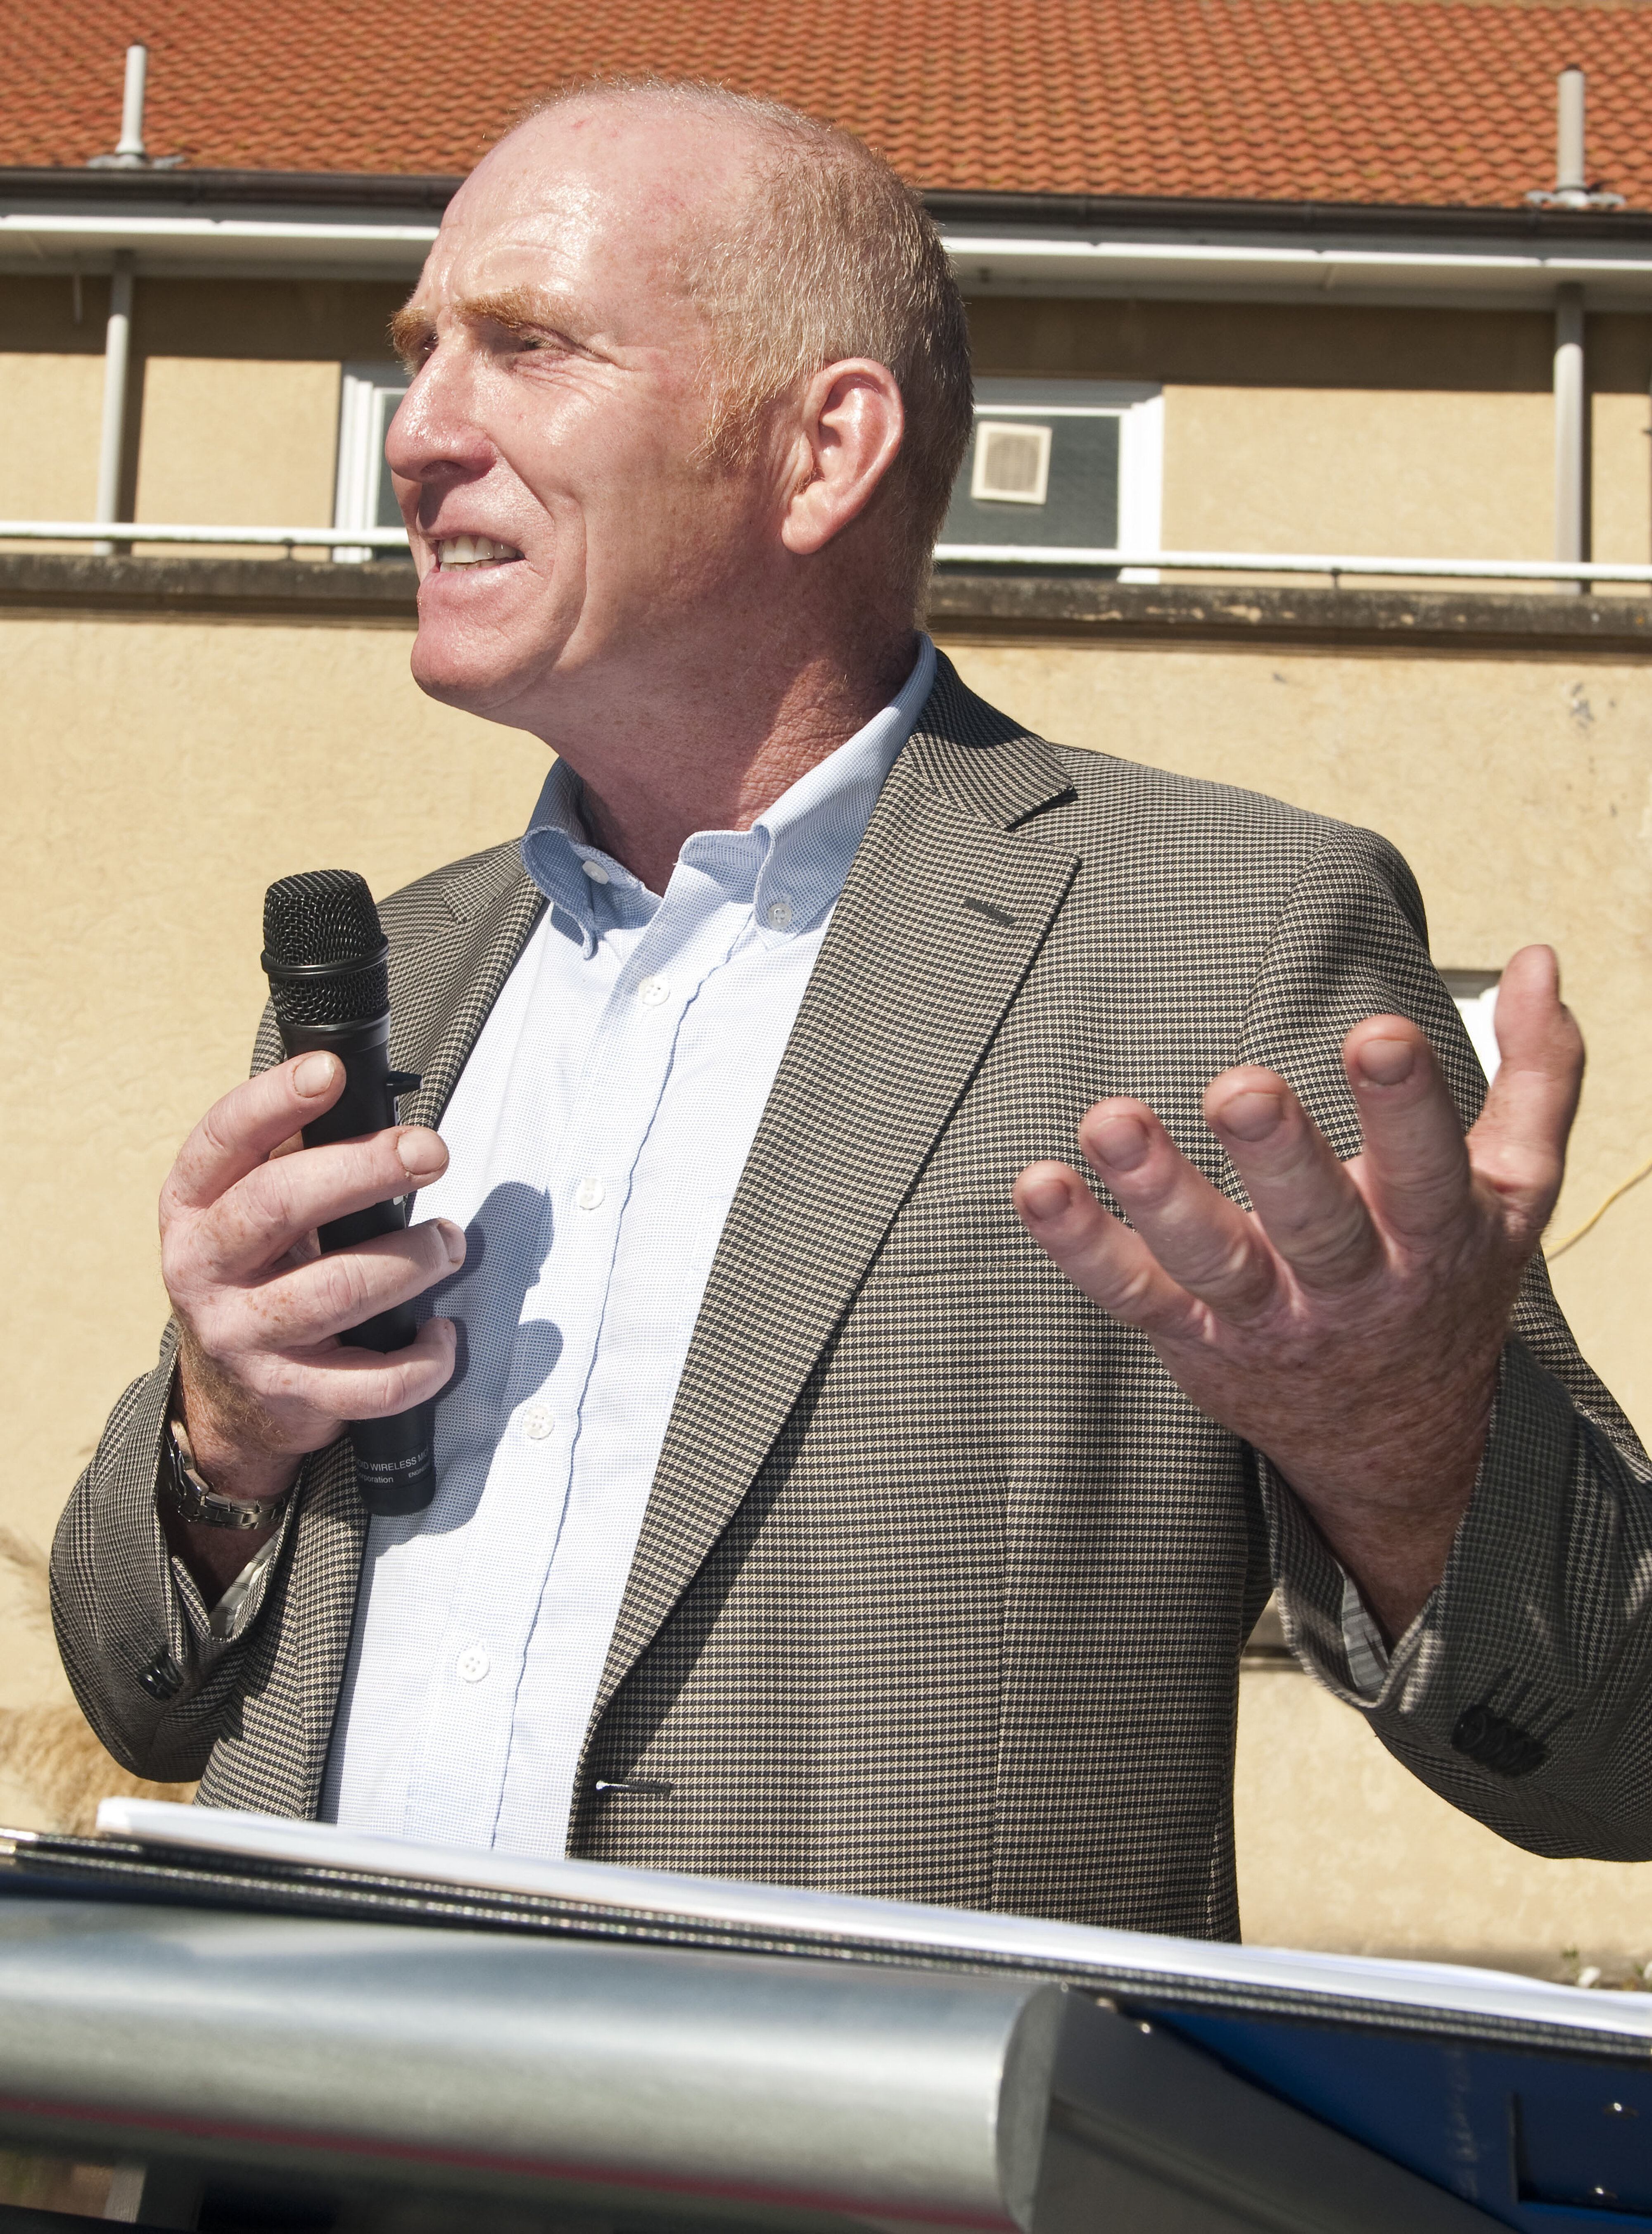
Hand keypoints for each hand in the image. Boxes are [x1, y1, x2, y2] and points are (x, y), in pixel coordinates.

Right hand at [161, 1052, 465, 1506]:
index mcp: (193, 1206)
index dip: (274, 1100)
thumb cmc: (262, 1272)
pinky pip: (370, 1383)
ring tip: (448, 1243)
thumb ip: (291, 1157)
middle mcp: (205, 1268)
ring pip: (334, 1291)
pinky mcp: (289, 1395)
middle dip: (364, 1170)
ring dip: (409, 1261)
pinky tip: (442, 1334)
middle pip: (279, 1205)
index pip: (224, 1139)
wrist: (231, 1394)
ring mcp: (243, 1335)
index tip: (331, 1071)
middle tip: (430, 1153)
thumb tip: (371, 1103)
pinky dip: (422, 1360)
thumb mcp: (250, 1210)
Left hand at [1012, 947, 1582, 1639]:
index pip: (1427, 1168)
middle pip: (1317, 1223)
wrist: (1400, 1436)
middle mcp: (1352, 1284)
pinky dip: (1081, 1245)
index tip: (1379, 1035)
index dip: (1406, 1106)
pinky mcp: (1195, 1340)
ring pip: (1212, 1262)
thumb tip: (1539, 958)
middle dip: (1280, 1157)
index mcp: (1435, 1235)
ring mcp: (1268, 1317)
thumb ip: (1538, 1073)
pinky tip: (1038, 1187)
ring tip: (1110, 1121)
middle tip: (1240, 1088)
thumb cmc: (1448, 1280)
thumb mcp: (1518, 1189)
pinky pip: (1132, 1293)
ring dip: (1157, 1192)